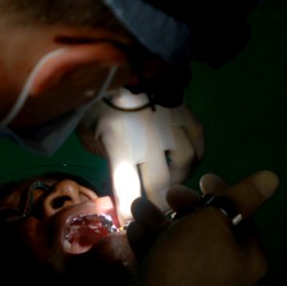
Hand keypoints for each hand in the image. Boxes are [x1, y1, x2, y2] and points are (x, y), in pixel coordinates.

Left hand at [77, 93, 204, 218]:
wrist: (120, 63)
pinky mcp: (188, 117)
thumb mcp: (88, 134)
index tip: (127, 223)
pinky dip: (190, 160)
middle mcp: (150, 139)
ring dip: (174, 179)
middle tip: (148, 212)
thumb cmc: (97, 103)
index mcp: (119, 143)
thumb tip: (120, 188)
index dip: (127, 214)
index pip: (127, 191)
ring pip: (184, 167)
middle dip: (153, 205)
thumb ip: (104, 159)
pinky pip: (197, 148)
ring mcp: (173, 127)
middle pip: (159, 187)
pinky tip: (178, 162)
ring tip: (165, 181)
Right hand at [125, 171, 278, 285]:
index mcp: (250, 260)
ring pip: (184, 244)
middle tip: (167, 195)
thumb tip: (273, 178)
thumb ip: (243, 196)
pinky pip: (170, 262)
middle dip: (185, 208)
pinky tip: (135, 232)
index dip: (223, 193)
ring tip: (139, 208)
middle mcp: (232, 277)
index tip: (201, 178)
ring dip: (161, 222)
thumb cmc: (189, 260)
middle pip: (212, 230)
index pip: (243, 217)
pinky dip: (153, 245)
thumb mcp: (215, 220)